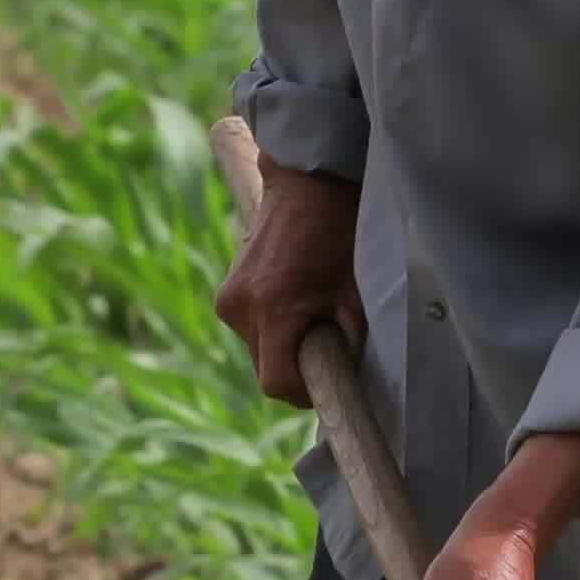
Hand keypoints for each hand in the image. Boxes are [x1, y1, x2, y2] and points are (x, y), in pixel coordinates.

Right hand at [213, 161, 359, 405]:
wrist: (306, 185)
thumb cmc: (337, 234)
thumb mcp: (354, 292)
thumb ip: (350, 342)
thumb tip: (349, 381)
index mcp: (272, 308)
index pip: (276, 382)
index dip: (303, 394)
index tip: (326, 384)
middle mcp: (240, 307)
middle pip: (265, 369)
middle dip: (295, 369)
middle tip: (327, 349)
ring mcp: (228, 299)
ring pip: (257, 351)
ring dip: (283, 348)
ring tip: (311, 317)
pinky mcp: (226, 294)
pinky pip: (250, 330)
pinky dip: (272, 329)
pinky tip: (293, 304)